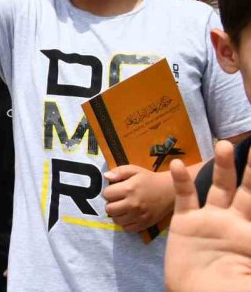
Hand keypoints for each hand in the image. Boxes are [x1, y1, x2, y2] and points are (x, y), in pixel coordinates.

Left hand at [103, 164, 173, 231]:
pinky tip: (130, 216)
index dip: (109, 191)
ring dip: (117, 214)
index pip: (106, 194)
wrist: (169, 191)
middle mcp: (133, 204)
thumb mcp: (134, 170)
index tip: (116, 190)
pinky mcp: (144, 225)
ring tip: (124, 207)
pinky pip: (126, 229)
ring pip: (116, 220)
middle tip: (118, 200)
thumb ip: (118, 171)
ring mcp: (139, 216)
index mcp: (129, 189)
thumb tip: (106, 176)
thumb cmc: (150, 179)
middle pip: (109, 209)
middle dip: (111, 203)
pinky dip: (126, 223)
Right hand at [165, 141, 250, 291]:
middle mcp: (235, 222)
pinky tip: (178, 164)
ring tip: (224, 144)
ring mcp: (210, 221)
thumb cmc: (232, 288)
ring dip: (222, 165)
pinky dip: (181, 180)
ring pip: (220, 187)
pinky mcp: (185, 223)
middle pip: (248, 189)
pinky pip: (184, 197)